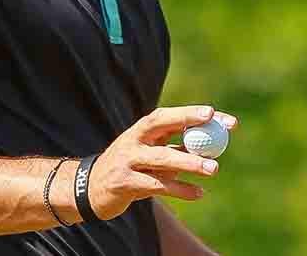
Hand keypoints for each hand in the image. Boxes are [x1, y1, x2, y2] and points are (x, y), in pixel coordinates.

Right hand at [87, 105, 239, 220]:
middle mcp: (132, 141)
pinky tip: (198, 193)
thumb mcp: (150, 154)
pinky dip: (180, 190)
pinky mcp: (125, 184)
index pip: (165, 116)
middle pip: (160, 126)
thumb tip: (212, 143)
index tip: (214, 113)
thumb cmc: (131, 169)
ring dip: (189, 162)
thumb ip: (175, 148)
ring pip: (161, 158)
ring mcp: (126, 161)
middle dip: (187, 122)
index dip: (188, 112)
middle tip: (216, 126)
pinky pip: (157, 186)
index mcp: (140, 130)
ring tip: (214, 169)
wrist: (90, 189)